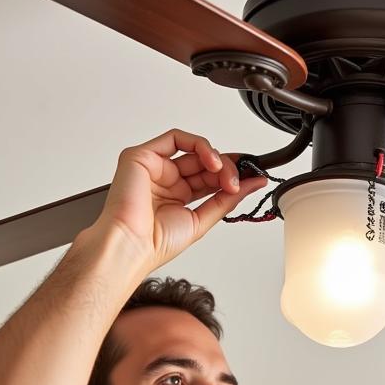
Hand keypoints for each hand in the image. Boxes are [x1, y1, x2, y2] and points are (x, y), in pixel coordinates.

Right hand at [92, 129, 268, 270]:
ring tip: (226, 175)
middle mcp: (165, 180)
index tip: (253, 177)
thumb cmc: (154, 242)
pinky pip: (175, 138)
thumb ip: (227, 199)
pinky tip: (212, 161)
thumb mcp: (201, 219)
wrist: (131, 246)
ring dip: (217, 159)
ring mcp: (154, 167)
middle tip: (240, 181)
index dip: (231, 175)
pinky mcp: (142, 156)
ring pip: (193, 149)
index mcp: (177, 196)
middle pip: (204, 162)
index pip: (209, 177)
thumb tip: (253, 184)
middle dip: (227, 169)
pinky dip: (199, 145)